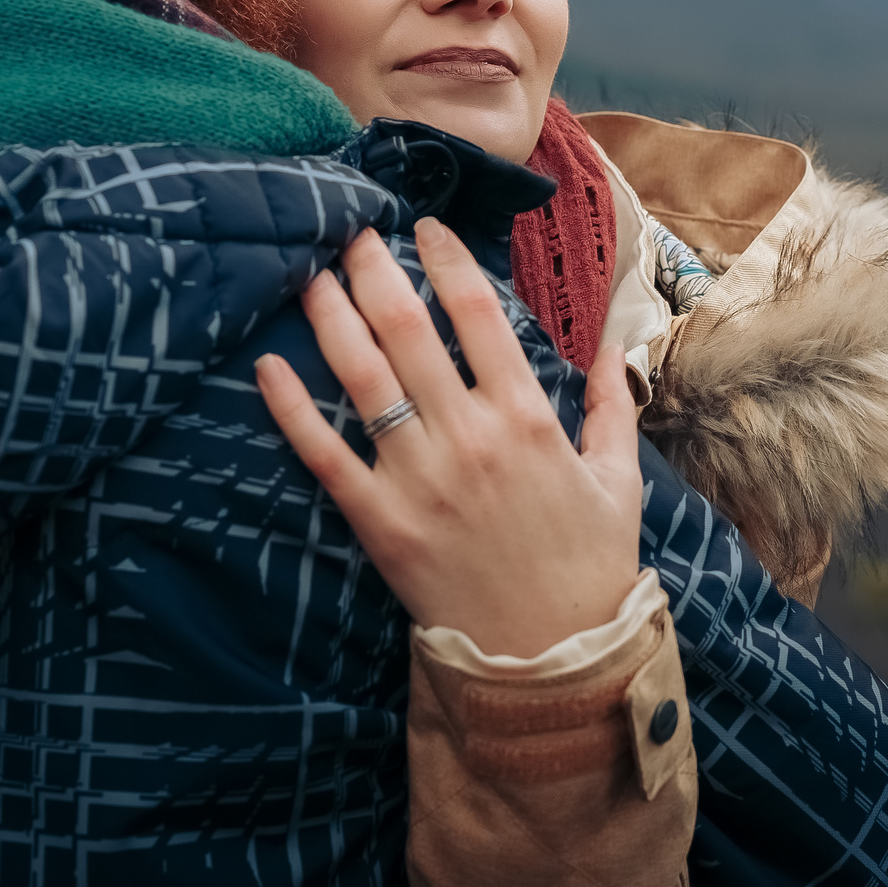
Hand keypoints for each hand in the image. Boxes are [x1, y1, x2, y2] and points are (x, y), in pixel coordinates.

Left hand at [257, 219, 642, 657]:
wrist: (550, 659)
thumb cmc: (588, 564)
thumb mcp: (618, 478)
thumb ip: (611, 404)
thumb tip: (615, 342)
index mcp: (527, 417)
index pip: (478, 313)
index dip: (446, 260)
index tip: (424, 227)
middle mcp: (469, 437)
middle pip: (409, 329)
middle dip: (375, 269)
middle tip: (351, 231)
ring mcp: (420, 479)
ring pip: (363, 379)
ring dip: (332, 318)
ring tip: (312, 275)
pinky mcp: (380, 523)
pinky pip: (325, 455)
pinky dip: (292, 409)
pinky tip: (269, 365)